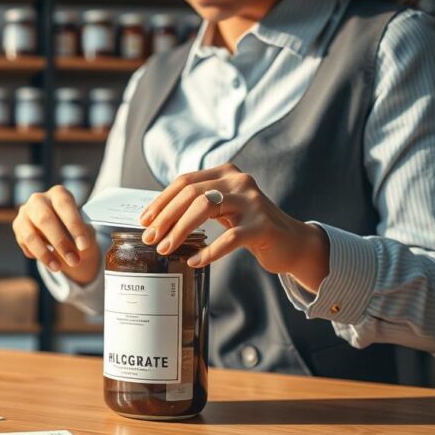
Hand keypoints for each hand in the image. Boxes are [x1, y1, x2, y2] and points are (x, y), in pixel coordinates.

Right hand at [13, 185, 100, 284]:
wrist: (62, 234)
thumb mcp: (85, 231)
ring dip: (45, 254)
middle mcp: (39, 199)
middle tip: (74, 261)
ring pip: (31, 235)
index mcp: (58, 193)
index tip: (84, 246)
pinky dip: (37, 255)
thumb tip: (80, 248)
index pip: (65, 205)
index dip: (74, 225)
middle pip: (45, 219)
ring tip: (59, 268)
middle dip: (60, 243)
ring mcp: (25, 213)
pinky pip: (24, 244)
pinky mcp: (17, 227)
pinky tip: (50, 261)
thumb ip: (84, 237)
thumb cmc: (75, 230)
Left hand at [138, 163, 330, 291]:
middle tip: (151, 239)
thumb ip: (198, 204)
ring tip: (167, 248)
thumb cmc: (249, 226)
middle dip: (166, 217)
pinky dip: (209, 251)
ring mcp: (251, 202)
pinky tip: (195, 261)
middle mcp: (238, 181)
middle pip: (191, 193)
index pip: (185, 181)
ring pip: (205, 207)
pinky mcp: (261, 225)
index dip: (161, 201)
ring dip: (181, 230)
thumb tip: (156, 218)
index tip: (145, 221)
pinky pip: (229, 237)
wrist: (290, 242)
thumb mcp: (223, 208)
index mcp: (225, 173)